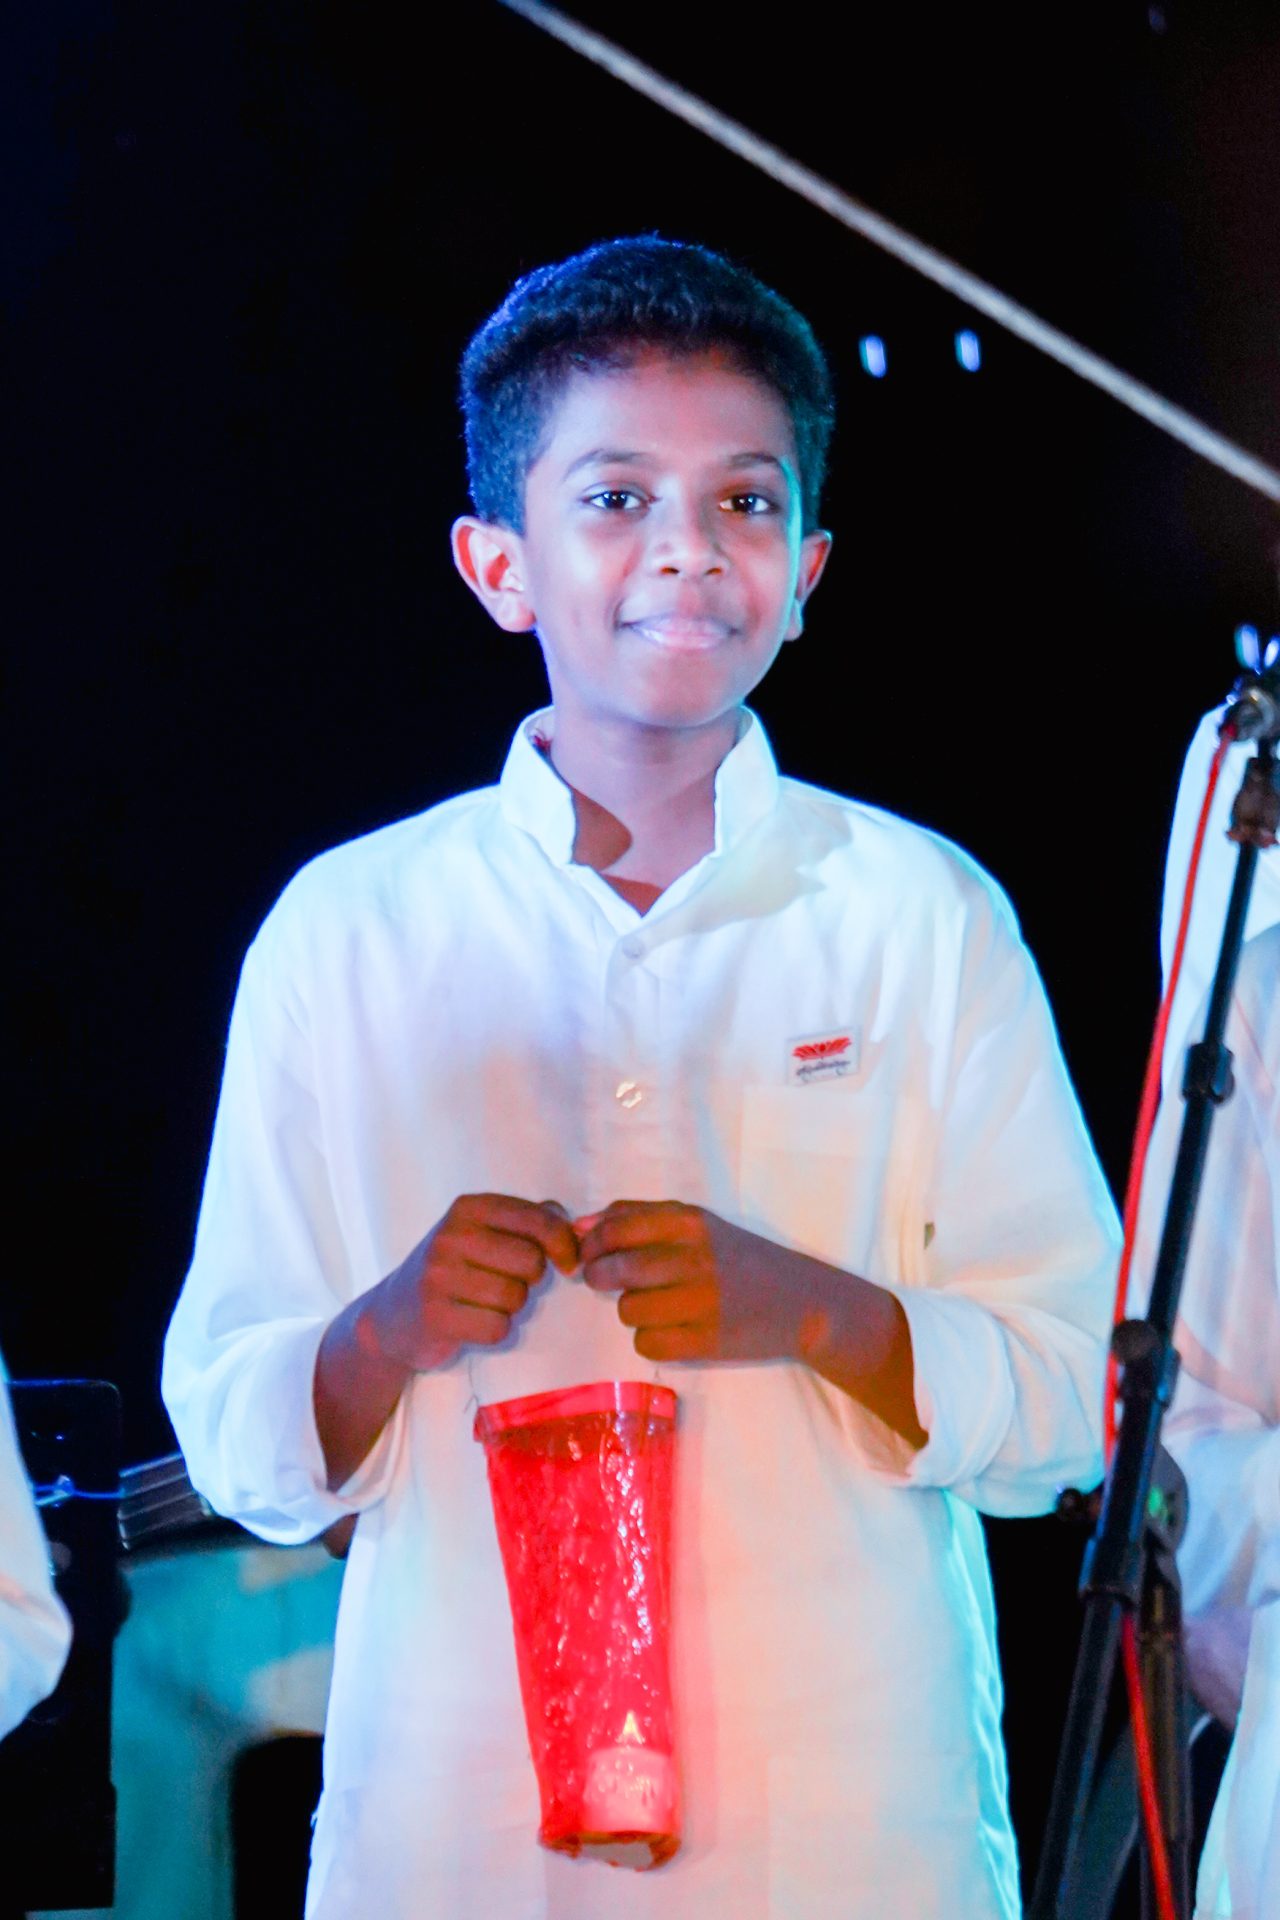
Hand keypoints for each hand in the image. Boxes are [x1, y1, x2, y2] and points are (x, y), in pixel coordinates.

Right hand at [367, 1194, 579, 1372]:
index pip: (538, 1220)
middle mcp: (451, 1235)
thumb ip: (529, 1221)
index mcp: (469, 1207)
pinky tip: (472, 1322)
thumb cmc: (454, 1270)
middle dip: (529, 1280)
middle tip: (504, 1282)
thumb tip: (576, 1226)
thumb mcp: (484, 1232)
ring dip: (510, 1308)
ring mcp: (439, 1275)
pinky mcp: (435, 1315)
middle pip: (532, 1262)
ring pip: (516, 1297)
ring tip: (484, 1302)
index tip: (568, 1263)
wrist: (393, 1315)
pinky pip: (497, 1328)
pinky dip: (494, 1330)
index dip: (565, 1245)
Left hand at [578, 1201, 925, 1447]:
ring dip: (632, 1311)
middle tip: (607, 1281)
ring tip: (658, 1305)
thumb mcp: (696, 1224)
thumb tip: (579, 1227)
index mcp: (690, 1221)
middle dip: (599, 1278)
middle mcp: (696, 1258)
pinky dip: (651, 1340)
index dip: (591, 1244)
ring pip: (627, 1311)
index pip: (616, 1227)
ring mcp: (702, 1302)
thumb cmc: (739, 1257)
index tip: (590, 1253)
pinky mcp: (707, 1341)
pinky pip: (646, 1344)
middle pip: (613, 1271)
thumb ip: (636, 1217)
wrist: (802, 1302)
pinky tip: (673, 1329)